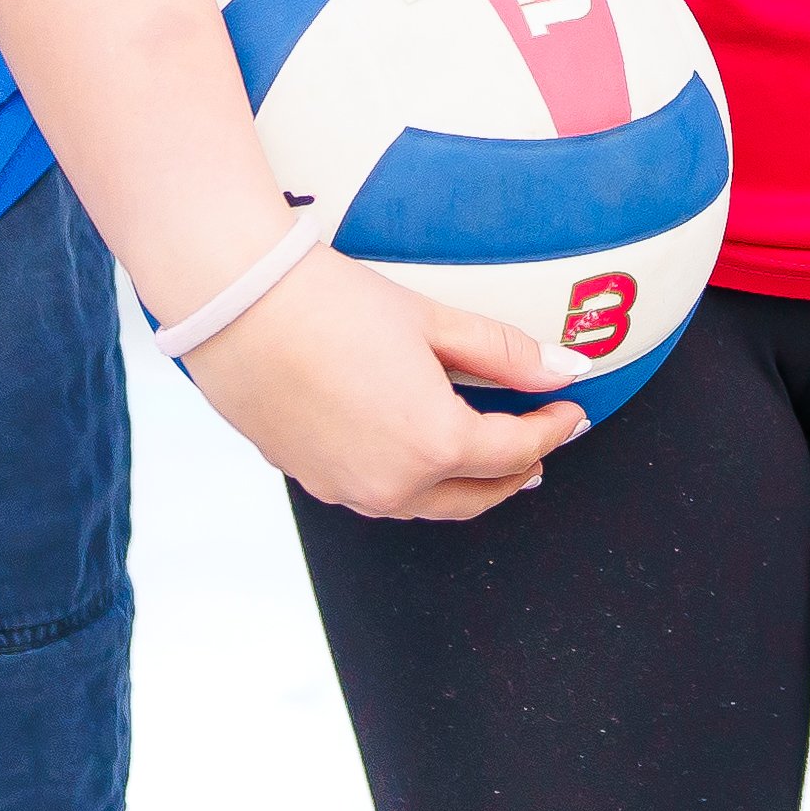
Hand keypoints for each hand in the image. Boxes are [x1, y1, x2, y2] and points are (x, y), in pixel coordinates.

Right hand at [180, 247, 587, 521]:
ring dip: (464, 486)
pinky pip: (379, 495)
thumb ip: (505, 354)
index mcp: (434, 444)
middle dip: (514, 473)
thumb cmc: (331, 305)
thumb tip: (565, 370)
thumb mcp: (433, 322)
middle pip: (475, 495)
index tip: (570, 413)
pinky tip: (416, 454)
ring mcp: (348, 490)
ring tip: (484, 458)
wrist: (238, 308)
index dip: (552, 430)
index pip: (514, 451)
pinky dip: (412, 481)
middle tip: (538, 447)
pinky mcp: (312, 482)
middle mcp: (392, 483)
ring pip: (425, 505)